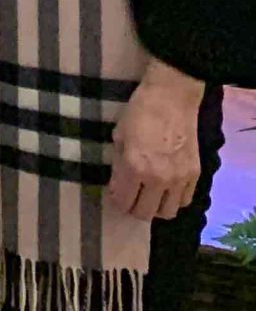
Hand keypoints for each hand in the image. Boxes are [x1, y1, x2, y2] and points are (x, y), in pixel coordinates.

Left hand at [107, 62, 203, 221]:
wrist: (171, 96)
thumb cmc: (139, 111)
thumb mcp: (119, 136)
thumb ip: (118, 163)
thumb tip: (118, 183)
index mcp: (134, 167)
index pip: (123, 201)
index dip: (116, 200)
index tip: (116, 194)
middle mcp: (158, 179)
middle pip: (144, 213)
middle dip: (134, 208)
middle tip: (131, 197)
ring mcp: (179, 179)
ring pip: (167, 213)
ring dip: (156, 208)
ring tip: (150, 196)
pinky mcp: (195, 174)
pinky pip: (184, 200)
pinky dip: (174, 200)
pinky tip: (167, 189)